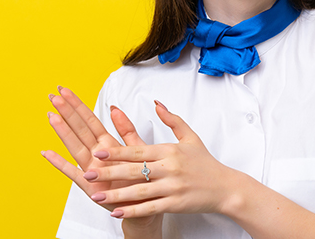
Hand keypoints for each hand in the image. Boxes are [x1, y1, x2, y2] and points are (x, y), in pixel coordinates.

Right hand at [41, 86, 161, 229]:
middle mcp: (97, 155)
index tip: (65, 91)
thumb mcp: (139, 150)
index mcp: (108, 145)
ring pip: (75, 146)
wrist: (146, 204)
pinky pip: (73, 173)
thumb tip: (115, 108)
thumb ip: (127, 130)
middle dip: (67, 112)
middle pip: (79, 129)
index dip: (78, 105)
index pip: (90, 120)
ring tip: (51, 116)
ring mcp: (92, 170)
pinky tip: (48, 153)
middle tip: (53, 96)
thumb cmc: (141, 179)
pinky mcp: (90, 186)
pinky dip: (60, 163)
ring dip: (63, 131)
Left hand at [84, 100, 239, 219]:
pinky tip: (117, 211)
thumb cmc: (205, 163)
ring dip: (116, 194)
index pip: (138, 151)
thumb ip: (172, 119)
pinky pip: (150, 207)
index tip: (98, 151)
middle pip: (134, 170)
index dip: (117, 152)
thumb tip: (157, 103)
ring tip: (96, 195)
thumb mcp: (190, 137)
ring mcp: (172, 188)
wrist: (225, 187)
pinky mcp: (175, 204)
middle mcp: (169, 169)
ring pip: (139, 191)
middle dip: (109, 172)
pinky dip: (133, 210)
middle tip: (89, 173)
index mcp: (170, 151)